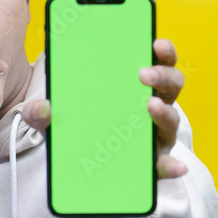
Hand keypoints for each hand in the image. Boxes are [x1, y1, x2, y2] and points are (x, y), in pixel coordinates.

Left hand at [22, 38, 187, 179]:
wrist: (79, 175)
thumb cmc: (77, 133)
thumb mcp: (54, 121)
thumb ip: (42, 114)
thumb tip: (42, 107)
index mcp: (134, 87)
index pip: (156, 62)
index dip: (162, 50)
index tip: (155, 43)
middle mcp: (153, 108)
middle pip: (171, 85)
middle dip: (161, 75)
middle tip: (143, 74)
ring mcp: (156, 136)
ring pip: (171, 119)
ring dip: (164, 111)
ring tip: (150, 106)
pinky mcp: (154, 164)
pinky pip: (166, 164)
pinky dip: (172, 165)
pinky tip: (175, 166)